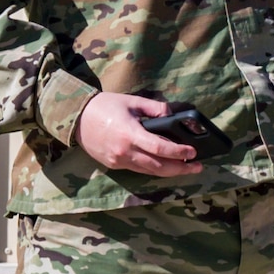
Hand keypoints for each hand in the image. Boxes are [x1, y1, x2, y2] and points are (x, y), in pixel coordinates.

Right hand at [76, 93, 203, 176]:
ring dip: (169, 171)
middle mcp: (124, 151)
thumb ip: (155, 108)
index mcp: (129, 134)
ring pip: (149, 171)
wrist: (75, 117)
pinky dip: (153, 169)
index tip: (193, 152)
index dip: (178, 152)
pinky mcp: (113, 165)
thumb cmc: (104, 106)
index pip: (159, 148)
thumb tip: (173, 115)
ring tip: (187, 168)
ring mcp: (118, 161)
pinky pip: (138, 169)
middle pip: (157, 166)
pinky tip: (165, 165)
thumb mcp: (132, 102)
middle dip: (180, 168)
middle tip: (198, 167)